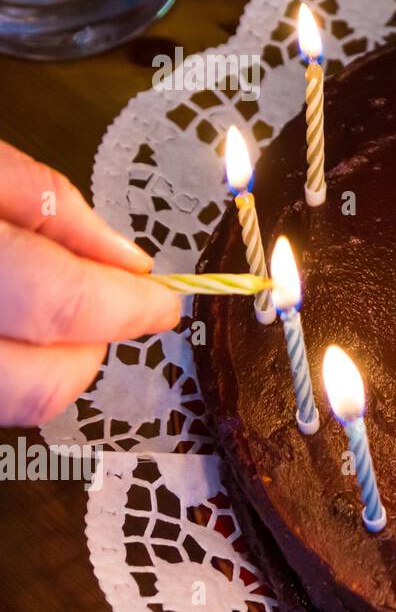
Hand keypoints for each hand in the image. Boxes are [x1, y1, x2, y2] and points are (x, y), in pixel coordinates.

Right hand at [0, 140, 180, 426]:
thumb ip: (49, 207)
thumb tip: (125, 262)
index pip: (63, 305)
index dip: (130, 306)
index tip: (164, 299)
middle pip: (41, 386)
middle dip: (89, 350)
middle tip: (97, 305)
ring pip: (14, 404)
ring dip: (45, 364)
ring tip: (37, 305)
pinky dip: (12, 363)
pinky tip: (7, 320)